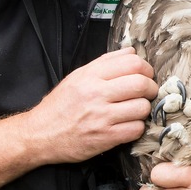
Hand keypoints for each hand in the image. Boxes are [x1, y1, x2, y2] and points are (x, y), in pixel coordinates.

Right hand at [26, 47, 157, 162]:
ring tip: (134, 110)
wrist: (40, 134)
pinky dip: (136, 127)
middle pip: (141, 83)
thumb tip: (131, 51)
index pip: (132, 63)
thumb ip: (105, 63)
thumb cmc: (59, 106)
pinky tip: (127, 125)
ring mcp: (101, 117)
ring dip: (143, 109)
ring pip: (142, 107)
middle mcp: (96, 93)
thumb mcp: (77, 77)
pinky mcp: (105, 138)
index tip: (145, 76)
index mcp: (90, 75)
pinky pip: (136, 129)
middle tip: (147, 93)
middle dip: (150, 88)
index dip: (146, 69)